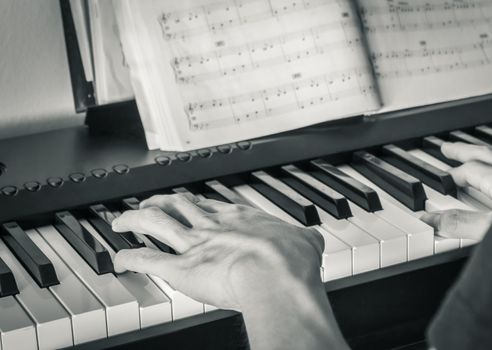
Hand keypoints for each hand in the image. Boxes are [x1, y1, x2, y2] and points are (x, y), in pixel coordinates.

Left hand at [112, 193, 349, 349]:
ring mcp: (194, 246)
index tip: (184, 201)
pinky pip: (147, 260)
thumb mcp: (306, 241)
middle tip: (149, 203)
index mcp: (237, 218)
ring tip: (122, 220)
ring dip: (134, 220)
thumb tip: (316, 238)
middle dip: (159, 203)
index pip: (207, 204)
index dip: (191, 202)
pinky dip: (130, 259)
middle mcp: (211, 226)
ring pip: (155, 224)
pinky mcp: (181, 270)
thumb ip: (306, 238)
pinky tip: (118, 260)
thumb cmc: (291, 260)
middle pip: (177, 206)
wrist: (278, 276)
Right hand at [421, 142, 491, 239]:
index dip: (449, 176)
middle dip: (464, 151)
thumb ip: (460, 224)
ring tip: (479, 155)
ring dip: (489, 156)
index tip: (437, 181)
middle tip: (448, 148)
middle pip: (487, 155)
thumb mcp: (490, 230)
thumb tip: (429, 219)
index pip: (468, 170)